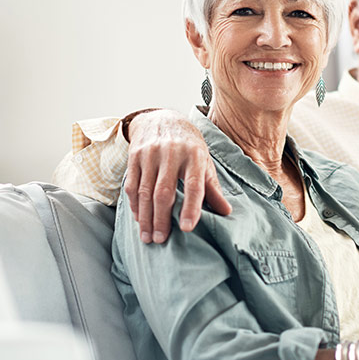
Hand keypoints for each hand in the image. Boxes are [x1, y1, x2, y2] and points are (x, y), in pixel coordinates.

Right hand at [123, 109, 231, 243]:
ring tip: (148, 237)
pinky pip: (131, 185)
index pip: (194, 185)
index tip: (187, 228)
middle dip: (161, 219)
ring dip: (146, 217)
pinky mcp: (134, 156)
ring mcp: (150, 154)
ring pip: (144, 191)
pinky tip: (139, 219)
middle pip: (164, 192)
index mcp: (194, 155)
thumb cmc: (189, 146)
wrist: (163, 119)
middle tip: (161, 240)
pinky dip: (134, 205)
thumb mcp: (205, 162)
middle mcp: (171, 153)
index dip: (191, 208)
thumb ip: (213, 188)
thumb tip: (226, 212)